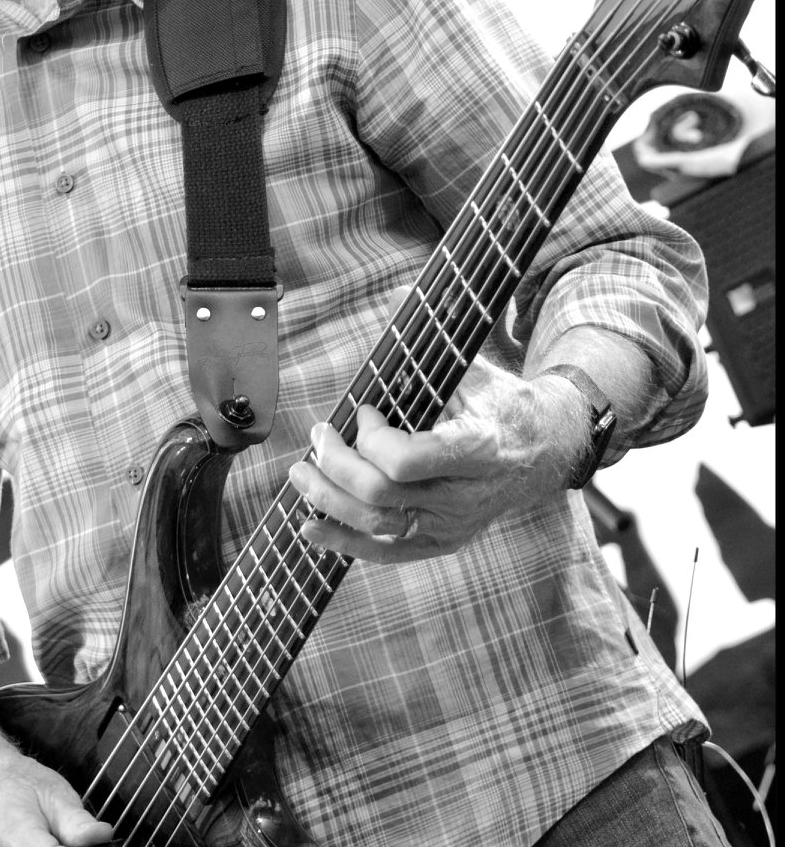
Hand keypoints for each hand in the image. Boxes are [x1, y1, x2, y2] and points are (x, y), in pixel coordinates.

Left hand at [289, 357, 584, 561]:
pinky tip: (308, 526)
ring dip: (327, 498)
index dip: (373, 437)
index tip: (365, 408)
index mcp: (478, 449)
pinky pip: (385, 552)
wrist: (544, 452)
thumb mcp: (477, 368)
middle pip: (380, 496)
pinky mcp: (440, 542)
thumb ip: (435, 337)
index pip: (407, 460)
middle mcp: (464, 497)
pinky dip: (342, 541)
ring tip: (301, 471)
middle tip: (320, 432)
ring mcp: (451, 526)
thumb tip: (398, 294)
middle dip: (336, 462)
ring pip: (376, 527)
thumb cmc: (502, 404)